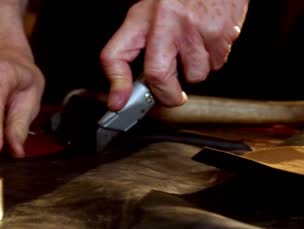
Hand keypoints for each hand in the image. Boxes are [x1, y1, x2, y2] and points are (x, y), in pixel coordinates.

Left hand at [100, 0, 248, 109]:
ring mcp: (198, 29)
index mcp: (144, 17)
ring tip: (191, 46)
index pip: (117, 55)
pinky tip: (206, 40)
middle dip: (166, 94)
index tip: (118, 104)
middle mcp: (169, 23)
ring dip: (193, 70)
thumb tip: (123, 87)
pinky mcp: (224, 34)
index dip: (117, 84)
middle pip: (159, 77)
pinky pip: (217, 64)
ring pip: (195, 75)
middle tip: (169, 89)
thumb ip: (133, 45)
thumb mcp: (147, 12)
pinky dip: (212, 58)